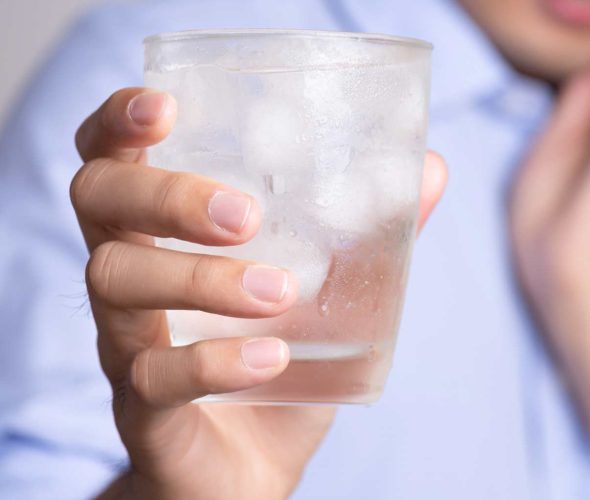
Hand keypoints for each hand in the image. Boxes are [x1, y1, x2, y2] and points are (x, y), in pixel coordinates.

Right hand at [71, 88, 446, 498]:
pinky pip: (154, 377)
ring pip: (117, 284)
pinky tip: (274, 357)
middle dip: (167, 194)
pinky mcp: (143, 409)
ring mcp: (127, 342)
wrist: (254, 467)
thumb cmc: (279, 356)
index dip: (121, 122)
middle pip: (100, 202)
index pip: (111, 155)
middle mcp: (130, 274)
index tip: (166, 107)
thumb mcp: (330, 289)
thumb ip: (372, 232)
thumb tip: (432, 166)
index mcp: (164, 231)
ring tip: (281, 292)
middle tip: (246, 212)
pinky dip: (216, 363)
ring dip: (202, 279)